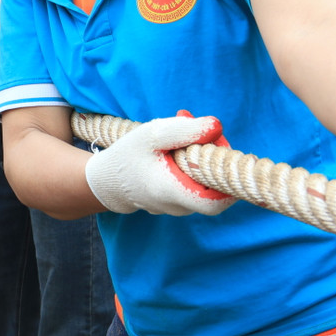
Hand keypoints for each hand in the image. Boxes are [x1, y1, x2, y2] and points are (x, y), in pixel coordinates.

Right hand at [84, 111, 233, 215]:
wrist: (107, 181)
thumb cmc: (128, 155)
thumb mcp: (152, 135)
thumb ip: (185, 130)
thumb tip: (217, 127)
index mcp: (171, 191)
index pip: (214, 203)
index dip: (228, 182)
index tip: (225, 154)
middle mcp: (177, 206)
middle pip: (214, 189)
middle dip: (216, 160)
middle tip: (208, 134)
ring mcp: (177, 208)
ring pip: (205, 186)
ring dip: (205, 162)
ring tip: (190, 138)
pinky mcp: (176, 204)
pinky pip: (195, 187)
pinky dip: (195, 168)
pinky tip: (182, 150)